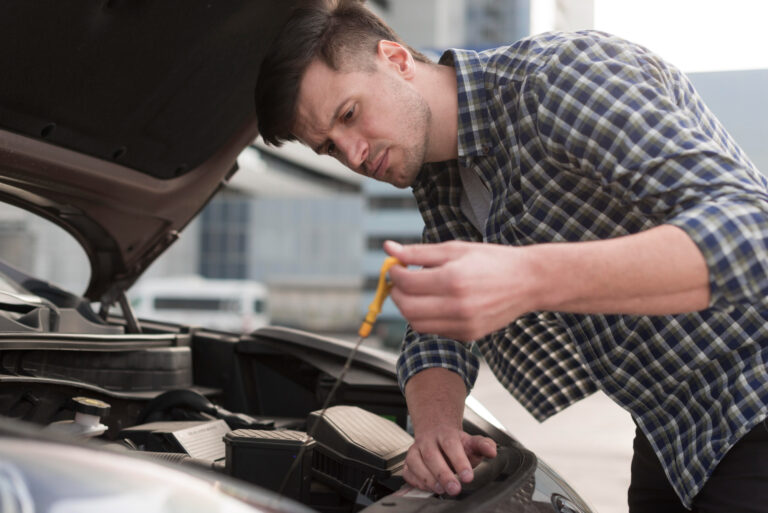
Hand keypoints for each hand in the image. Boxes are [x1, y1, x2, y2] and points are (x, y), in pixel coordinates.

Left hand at [384, 240, 537, 340]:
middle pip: (407, 308)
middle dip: (397, 294)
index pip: (407, 283)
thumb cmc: (493, 261)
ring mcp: (463, 324)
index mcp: (453, 279)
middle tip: (400, 281)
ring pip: (418, 324)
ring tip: (417, 292)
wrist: (528, 282)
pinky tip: (436, 302)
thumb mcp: (455, 249)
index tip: (395, 266)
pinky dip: (427, 318)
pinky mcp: (468, 335)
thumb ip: (419, 252)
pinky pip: (435, 330)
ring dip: (409, 308)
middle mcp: (458, 305)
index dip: (394, 273)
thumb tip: (389, 249)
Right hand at [403, 425, 496, 494]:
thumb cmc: (454, 442)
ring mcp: (416, 450)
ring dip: (428, 478)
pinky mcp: (408, 462)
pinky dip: (416, 481)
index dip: (459, 461)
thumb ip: (483, 445)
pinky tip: (428, 488)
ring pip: (416, 462)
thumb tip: (492, 451)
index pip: (451, 445)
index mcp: (445, 434)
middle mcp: (428, 441)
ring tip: (440, 490)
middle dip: (443, 474)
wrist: (436, 432)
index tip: (468, 476)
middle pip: (432, 455)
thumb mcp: (471, 441)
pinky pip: (407, 472)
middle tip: (455, 488)